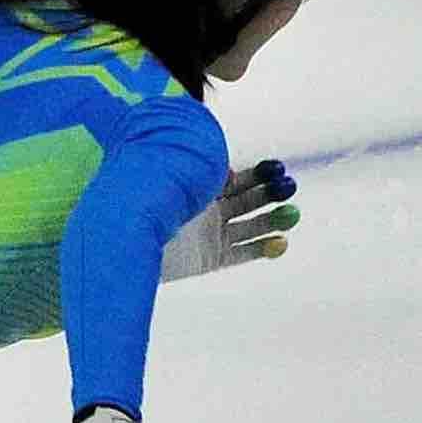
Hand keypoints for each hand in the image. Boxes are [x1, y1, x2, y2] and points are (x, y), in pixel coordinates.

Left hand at [158, 156, 298, 283]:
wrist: (129, 240)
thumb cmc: (148, 203)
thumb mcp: (177, 178)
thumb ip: (203, 169)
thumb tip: (226, 164)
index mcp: (198, 187)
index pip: (234, 179)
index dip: (257, 174)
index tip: (277, 168)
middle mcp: (206, 210)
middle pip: (245, 200)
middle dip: (269, 194)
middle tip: (289, 186)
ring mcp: (210, 234)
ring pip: (249, 226)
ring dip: (272, 220)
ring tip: (292, 214)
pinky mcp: (210, 258)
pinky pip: (242, 253)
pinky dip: (262, 248)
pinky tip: (281, 241)